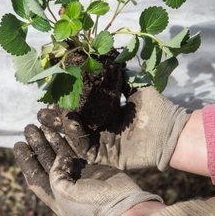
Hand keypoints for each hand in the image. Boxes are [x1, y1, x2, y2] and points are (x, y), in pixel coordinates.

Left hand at [13, 125, 162, 215]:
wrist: (122, 207)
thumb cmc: (90, 206)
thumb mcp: (64, 193)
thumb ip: (55, 174)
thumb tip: (58, 158)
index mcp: (56, 198)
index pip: (35, 177)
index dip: (26, 161)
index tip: (18, 144)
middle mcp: (66, 186)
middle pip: (46, 162)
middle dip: (37, 145)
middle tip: (29, 128)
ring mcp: (80, 176)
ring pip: (61, 154)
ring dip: (51, 139)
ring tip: (41, 124)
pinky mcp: (94, 166)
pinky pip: (77, 150)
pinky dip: (68, 140)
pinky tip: (60, 129)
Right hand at [38, 86, 191, 170]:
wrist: (172, 131)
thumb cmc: (158, 108)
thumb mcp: (136, 85)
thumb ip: (120, 76)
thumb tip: (105, 58)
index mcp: (107, 114)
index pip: (81, 108)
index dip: (67, 101)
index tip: (53, 92)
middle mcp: (101, 129)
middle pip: (73, 124)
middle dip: (56, 117)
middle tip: (42, 109)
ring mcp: (102, 144)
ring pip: (74, 137)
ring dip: (61, 127)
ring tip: (48, 116)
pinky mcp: (106, 157)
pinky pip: (85, 149)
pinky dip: (75, 137)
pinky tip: (70, 122)